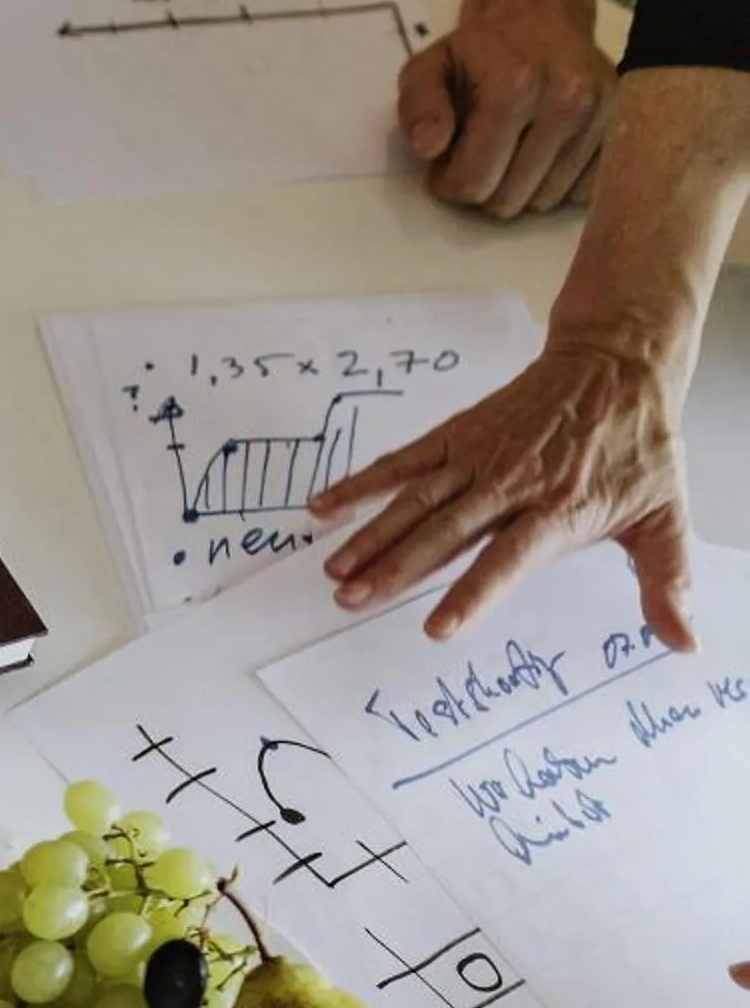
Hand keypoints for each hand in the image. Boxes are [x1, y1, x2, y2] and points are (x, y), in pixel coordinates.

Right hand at [310, 334, 690, 645]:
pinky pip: (403, 462)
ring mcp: (478, 457)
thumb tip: (683, 642)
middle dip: (396, 569)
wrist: (618, 365)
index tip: (437, 628)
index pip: (507, 559)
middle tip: (352, 600)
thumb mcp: (666, 512)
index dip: (472, 593)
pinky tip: (324, 507)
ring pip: (415, 502)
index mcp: (557, 510)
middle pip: (444, 533)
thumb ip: (667, 580)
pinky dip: (362, 483)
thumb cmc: (638, 445)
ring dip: (371, 537)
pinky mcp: (457, 435)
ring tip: (335, 571)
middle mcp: (510, 485)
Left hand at [399, 2, 614, 218]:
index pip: (472, 183)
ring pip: (544, 202)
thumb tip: (429, 147)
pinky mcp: (621, 125)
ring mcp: (602, 114)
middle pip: (508, 199)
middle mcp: (568, 100)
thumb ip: (418, 107)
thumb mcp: (427, 69)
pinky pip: (580, 192)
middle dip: (483, 187)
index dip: (448, 183)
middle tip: (478, 153)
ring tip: (510, 148)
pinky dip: (555, 182)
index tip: (447, 160)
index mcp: (515, 86)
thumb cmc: (478, 51)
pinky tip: (543, 151)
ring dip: (519, 187)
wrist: (540, 15)